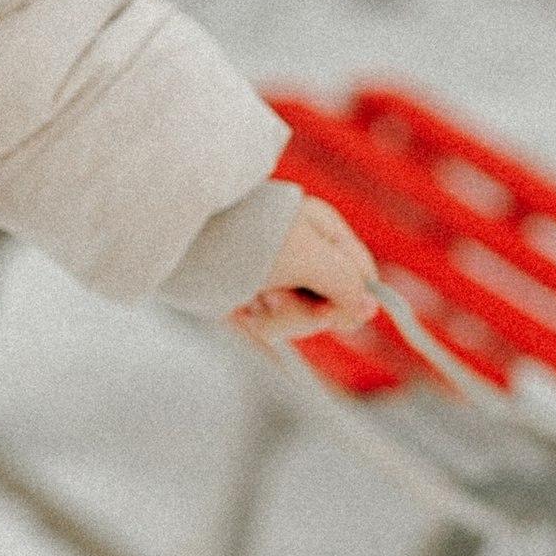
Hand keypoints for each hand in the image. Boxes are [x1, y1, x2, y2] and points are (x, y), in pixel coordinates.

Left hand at [230, 192, 386, 355]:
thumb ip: (345, 282)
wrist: (186, 244)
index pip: (361, 274)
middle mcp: (306, 253)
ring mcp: (282, 276)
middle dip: (309, 313)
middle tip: (279, 301)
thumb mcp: (308, 256)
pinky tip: (246, 311)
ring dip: (282, 319)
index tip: (334, 314)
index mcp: (324, 230)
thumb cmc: (250, 240)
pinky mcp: (257, 297)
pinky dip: (263, 324)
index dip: (353, 301)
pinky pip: (277, 325)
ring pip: (305, 318)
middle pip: (334, 303)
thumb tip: (369, 308)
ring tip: (257, 303)